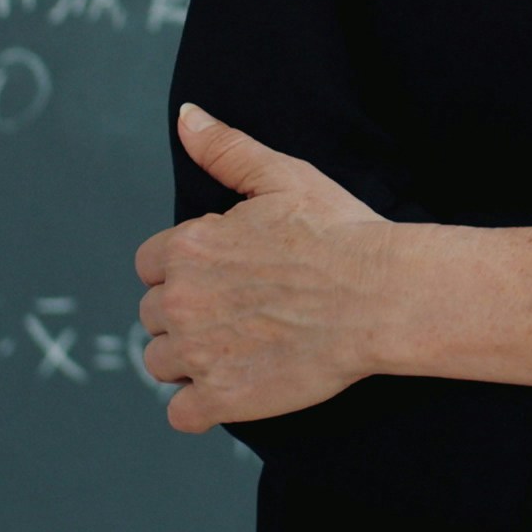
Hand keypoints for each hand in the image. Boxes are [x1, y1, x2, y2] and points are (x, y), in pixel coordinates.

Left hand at [136, 103, 392, 432]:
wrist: (381, 295)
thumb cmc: (338, 232)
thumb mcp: (282, 177)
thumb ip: (226, 150)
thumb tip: (187, 117)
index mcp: (187, 248)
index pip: (150, 266)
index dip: (184, 271)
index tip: (223, 277)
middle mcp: (181, 302)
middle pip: (153, 316)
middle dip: (187, 315)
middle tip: (239, 313)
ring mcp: (199, 355)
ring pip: (161, 364)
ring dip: (189, 361)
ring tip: (237, 349)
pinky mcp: (223, 399)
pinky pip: (181, 414)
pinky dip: (201, 407)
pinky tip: (234, 388)